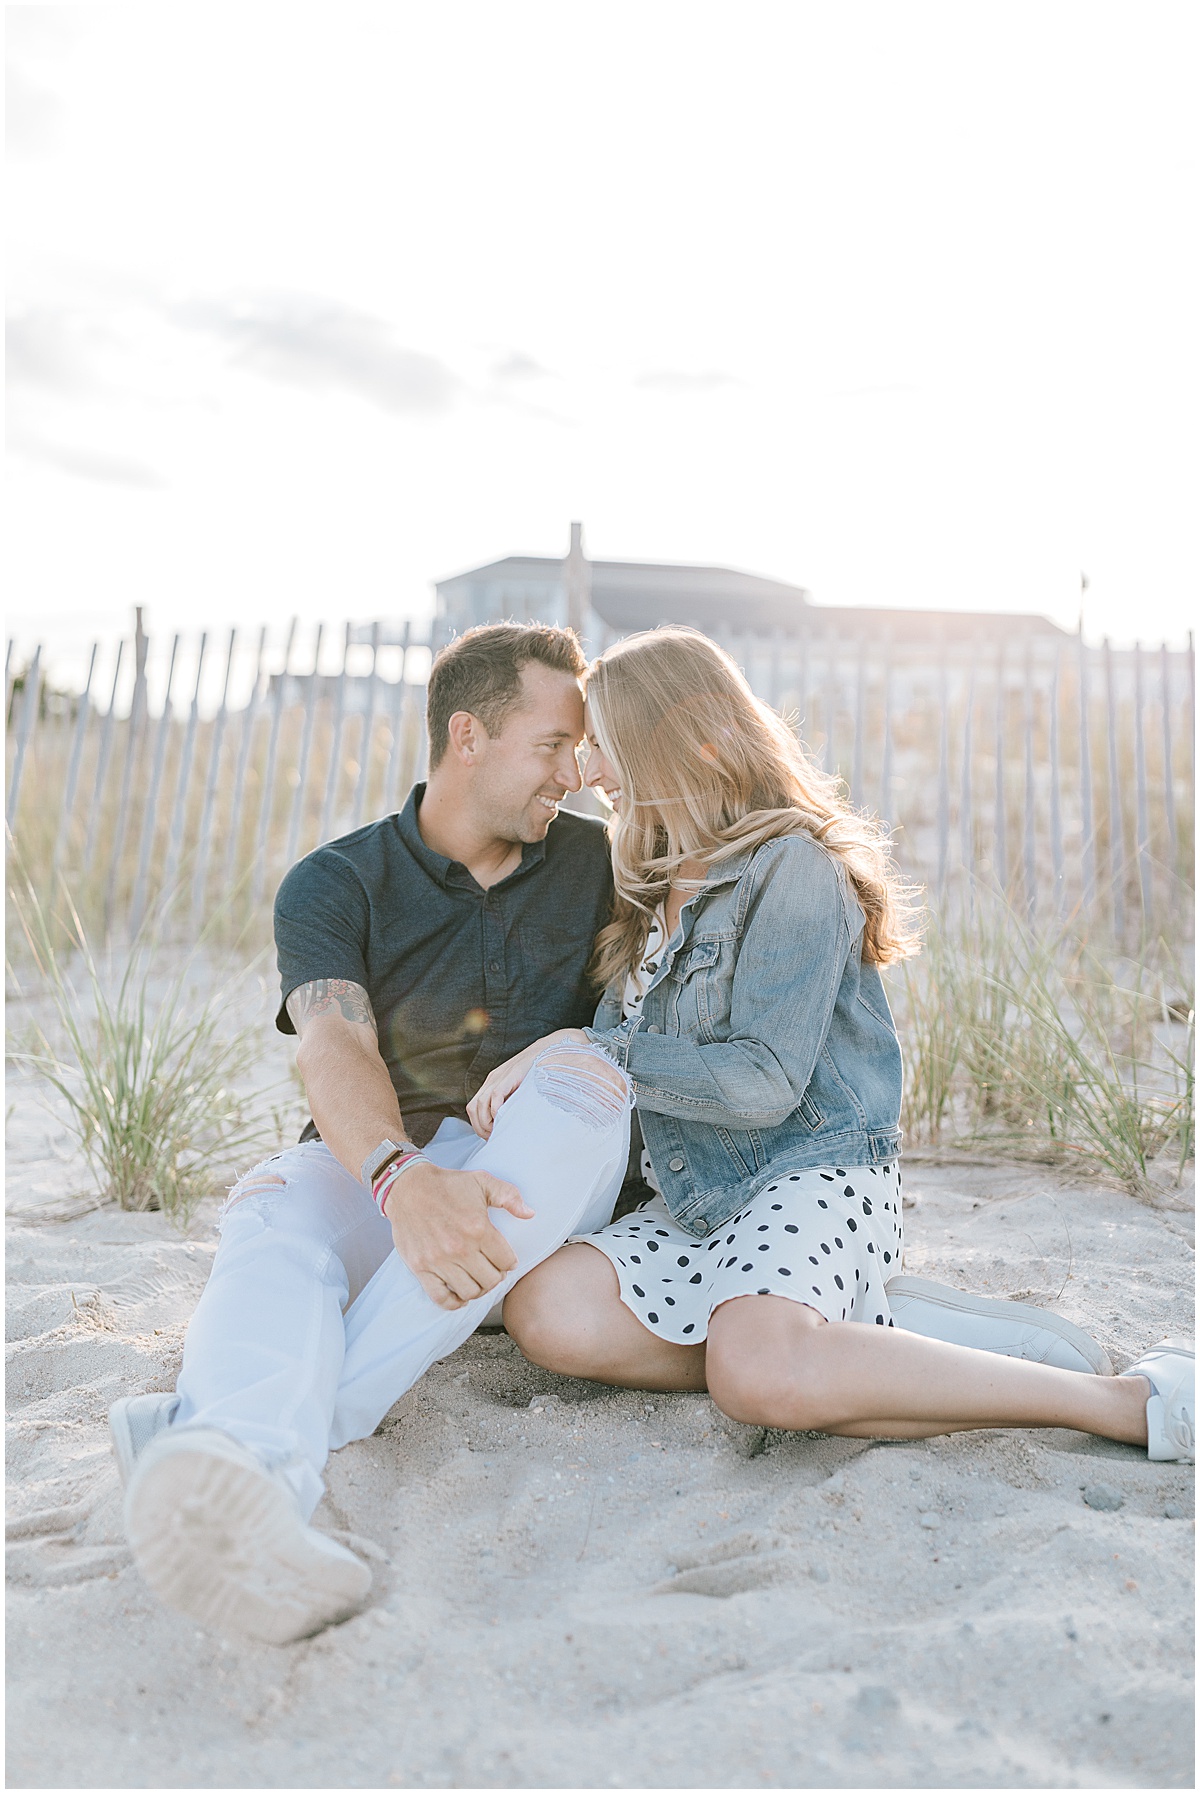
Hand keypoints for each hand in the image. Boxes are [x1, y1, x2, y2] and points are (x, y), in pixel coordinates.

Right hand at [383, 1160, 533, 1309]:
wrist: (408, 1187)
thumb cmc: (448, 1185)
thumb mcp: (483, 1181)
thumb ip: (509, 1197)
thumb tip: (530, 1214)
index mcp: (478, 1228)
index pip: (507, 1262)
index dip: (510, 1262)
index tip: (504, 1259)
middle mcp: (460, 1248)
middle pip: (491, 1280)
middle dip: (496, 1276)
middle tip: (492, 1269)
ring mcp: (438, 1260)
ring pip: (470, 1292)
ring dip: (478, 1288)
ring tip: (477, 1278)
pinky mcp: (421, 1268)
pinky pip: (442, 1298)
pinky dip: (454, 1302)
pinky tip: (460, 1294)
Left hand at [466, 1029, 587, 1138]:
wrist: (549, 1050)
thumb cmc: (538, 1073)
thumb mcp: (520, 1089)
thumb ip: (512, 1102)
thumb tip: (508, 1125)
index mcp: (492, 1084)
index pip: (474, 1108)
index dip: (478, 1125)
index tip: (491, 1136)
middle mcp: (492, 1080)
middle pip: (473, 1108)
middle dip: (480, 1127)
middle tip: (493, 1137)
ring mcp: (499, 1077)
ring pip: (480, 1104)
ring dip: (486, 1122)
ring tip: (498, 1130)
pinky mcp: (510, 1075)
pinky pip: (495, 1095)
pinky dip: (495, 1109)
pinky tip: (503, 1116)